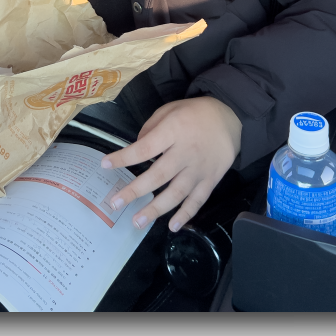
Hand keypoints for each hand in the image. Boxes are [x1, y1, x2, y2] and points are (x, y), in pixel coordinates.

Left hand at [101, 96, 241, 232]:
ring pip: (177, 192)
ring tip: (138, 221)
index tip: (105, 165)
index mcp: (173, 131)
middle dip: (135, 190)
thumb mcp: (169, 109)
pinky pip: (198, 199)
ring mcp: (200, 168)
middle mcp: (186, 152)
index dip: (124, 158)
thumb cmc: (194, 113)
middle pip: (158, 175)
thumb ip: (150, 129)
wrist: (230, 117)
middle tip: (115, 203)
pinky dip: (186, 214)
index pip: (144, 148)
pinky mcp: (211, 179)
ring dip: (156, 208)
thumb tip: (135, 151)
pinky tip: (173, 226)